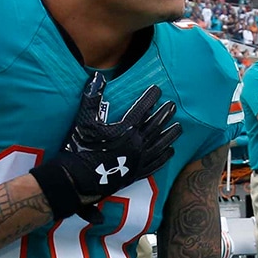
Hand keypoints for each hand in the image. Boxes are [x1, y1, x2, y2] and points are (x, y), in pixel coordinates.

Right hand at [30, 73, 181, 222]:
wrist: (77, 180)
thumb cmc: (80, 148)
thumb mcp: (84, 121)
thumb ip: (91, 98)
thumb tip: (97, 77)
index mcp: (126, 130)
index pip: (142, 109)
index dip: (150, 98)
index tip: (157, 90)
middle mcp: (137, 144)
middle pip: (155, 126)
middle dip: (165, 114)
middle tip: (173, 106)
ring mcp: (139, 160)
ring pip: (160, 145)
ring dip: (170, 134)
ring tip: (179, 127)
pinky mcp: (137, 173)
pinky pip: (156, 163)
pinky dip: (164, 156)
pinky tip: (170, 151)